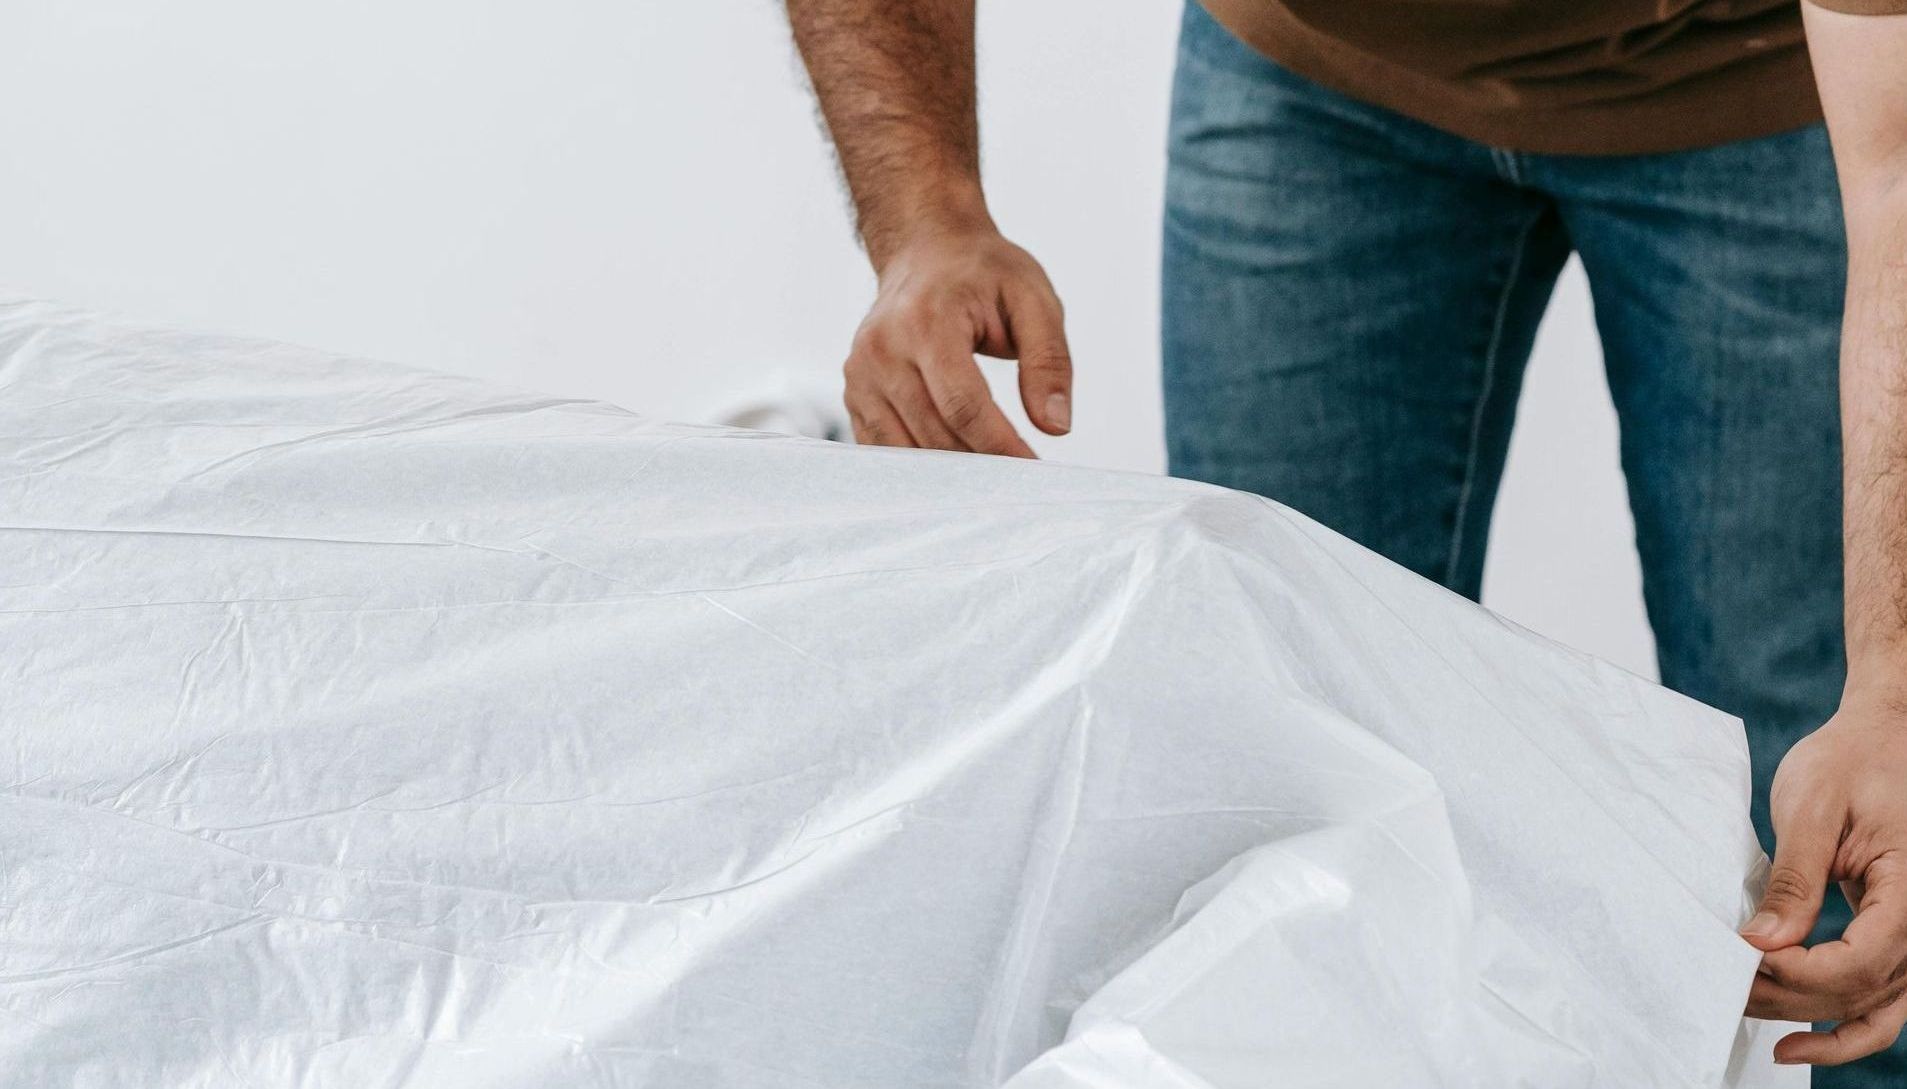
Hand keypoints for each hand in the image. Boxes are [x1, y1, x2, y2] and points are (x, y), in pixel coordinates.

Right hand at [843, 227, 1071, 456]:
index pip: (963, 405)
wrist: (926, 251)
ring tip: (991, 467)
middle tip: (1018, 474)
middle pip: (935, 433)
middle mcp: (882, 348)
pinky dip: (921, 463)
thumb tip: (1055, 426)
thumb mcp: (1033, 299)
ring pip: (908, 450)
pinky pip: (885, 447)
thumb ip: (1049, 361)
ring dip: (952, 470)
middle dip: (982, 461)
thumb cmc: (981, 273)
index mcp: (926, 321)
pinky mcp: (855, 392)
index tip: (1032, 466)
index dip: (1000, 446)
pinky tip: (955, 460)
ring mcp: (861, 373)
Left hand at [1743, 686, 1906, 1064]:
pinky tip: (1795, 1038)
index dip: (1798, 973)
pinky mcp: (1894, 934)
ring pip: (1876, 1008)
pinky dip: (1843, 1027)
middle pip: (1862, 990)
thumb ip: (1795, 879)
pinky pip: (1881, 999)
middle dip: (1790, 998)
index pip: (1861, 959)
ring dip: (1812, 1022)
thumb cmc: (1849, 761)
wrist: (1879, 737)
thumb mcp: (1812, 809)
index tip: (1741, 961)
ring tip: (1751, 1021)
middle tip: (1724, 991)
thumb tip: (1763, 942)